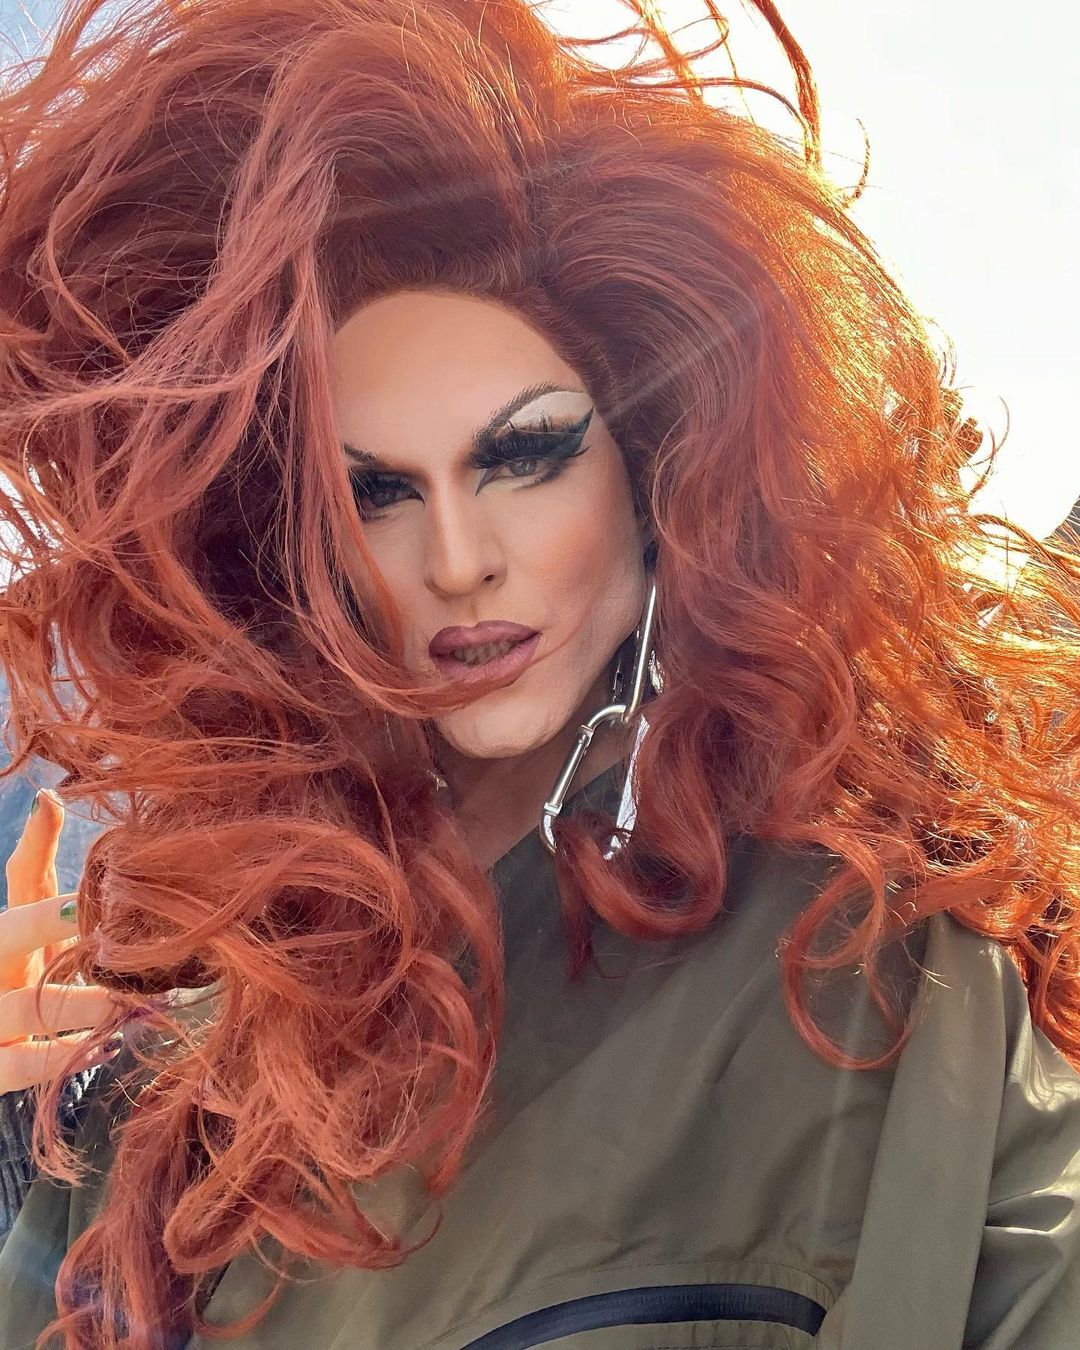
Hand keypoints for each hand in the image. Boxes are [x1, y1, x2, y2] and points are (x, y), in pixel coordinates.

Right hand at [0, 789, 123, 1093]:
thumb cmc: (13, 970)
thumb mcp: (20, 917)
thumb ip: (33, 863)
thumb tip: (50, 797)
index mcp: (0, 931)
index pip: (18, 884)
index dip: (39, 870)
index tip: (71, 859)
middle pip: (6, 937)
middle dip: (50, 928)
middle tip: (106, 932)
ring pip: (24, 1008)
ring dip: (82, 1005)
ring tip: (129, 1002)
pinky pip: (21, 1067)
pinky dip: (64, 1058)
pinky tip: (105, 1047)